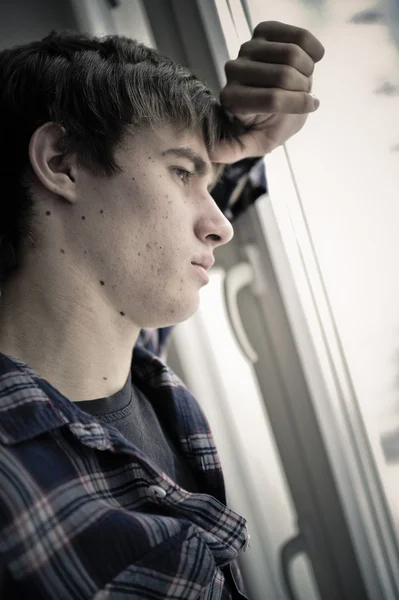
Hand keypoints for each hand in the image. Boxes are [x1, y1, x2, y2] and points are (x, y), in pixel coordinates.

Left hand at [210, 21, 324, 162]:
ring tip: (302, 80)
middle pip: (284, 75)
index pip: (272, 98)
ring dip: (308, 71)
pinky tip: (308, 62)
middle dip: (304, 88)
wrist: (285, 96)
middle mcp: (233, 70)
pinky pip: (300, 36)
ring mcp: (247, 48)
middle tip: (303, 93)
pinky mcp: (263, 31)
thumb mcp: (257, 142)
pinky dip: (313, 51)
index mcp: (231, 99)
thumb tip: (210, 153)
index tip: (309, 106)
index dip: (297, 103)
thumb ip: (234, 150)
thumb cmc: (271, 123)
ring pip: (293, 54)